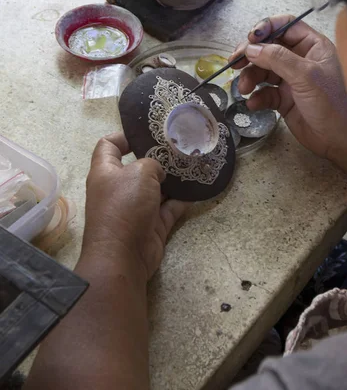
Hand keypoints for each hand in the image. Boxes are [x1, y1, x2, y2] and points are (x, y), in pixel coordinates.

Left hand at [84, 133, 187, 279]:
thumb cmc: (124, 206)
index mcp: (105, 171)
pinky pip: (168, 209)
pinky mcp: (150, 226)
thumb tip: (159, 172)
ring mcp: (135, 208)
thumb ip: (152, 164)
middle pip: (137, 167)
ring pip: (155, 188)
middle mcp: (118, 188)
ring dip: (172, 180)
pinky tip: (197, 189)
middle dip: (157, 158)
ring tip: (193, 165)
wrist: (123, 256)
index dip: (124, 135)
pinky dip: (181, 201)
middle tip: (179, 148)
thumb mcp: (140, 172)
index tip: (146, 133)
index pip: (108, 145)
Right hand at [230, 15, 346, 159]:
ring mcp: (291, 79)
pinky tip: (253, 103)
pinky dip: (256, 96)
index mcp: (313, 46)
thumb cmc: (332, 104)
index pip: (285, 26)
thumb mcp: (306, 76)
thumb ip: (277, 58)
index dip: (266, 28)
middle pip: (268, 47)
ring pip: (262, 70)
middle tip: (234, 62)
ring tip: (243, 89)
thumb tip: (251, 48)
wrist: (338, 141)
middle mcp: (301, 59)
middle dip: (250, 55)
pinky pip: (264, 92)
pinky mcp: (284, 98)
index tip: (250, 38)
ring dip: (249, 78)